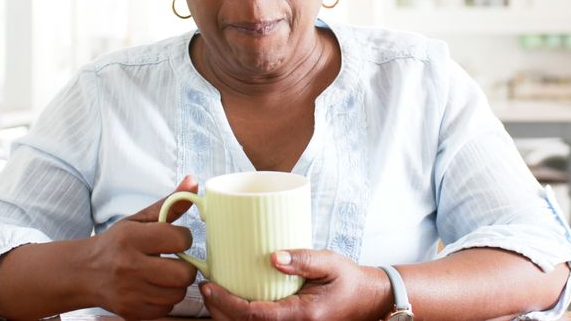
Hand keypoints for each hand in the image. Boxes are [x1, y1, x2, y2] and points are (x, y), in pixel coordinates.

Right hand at [80, 175, 200, 319]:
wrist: (84, 272)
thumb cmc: (116, 243)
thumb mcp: (138, 220)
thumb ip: (169, 204)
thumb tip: (193, 182)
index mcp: (131, 238)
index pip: (179, 239)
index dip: (183, 238)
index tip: (175, 239)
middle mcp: (129, 266)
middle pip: (183, 273)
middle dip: (186, 266)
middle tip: (176, 260)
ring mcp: (130, 292)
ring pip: (178, 293)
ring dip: (177, 284)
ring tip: (164, 274)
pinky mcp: (131, 311)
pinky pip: (166, 308)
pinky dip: (165, 299)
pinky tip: (154, 288)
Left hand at [199, 249, 390, 320]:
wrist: (366, 301)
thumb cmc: (348, 280)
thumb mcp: (330, 263)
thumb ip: (304, 260)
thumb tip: (274, 256)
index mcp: (299, 315)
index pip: (252, 315)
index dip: (225, 302)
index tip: (208, 286)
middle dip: (218, 310)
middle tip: (205, 287)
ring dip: (225, 315)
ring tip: (213, 293)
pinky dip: (239, 316)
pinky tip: (230, 300)